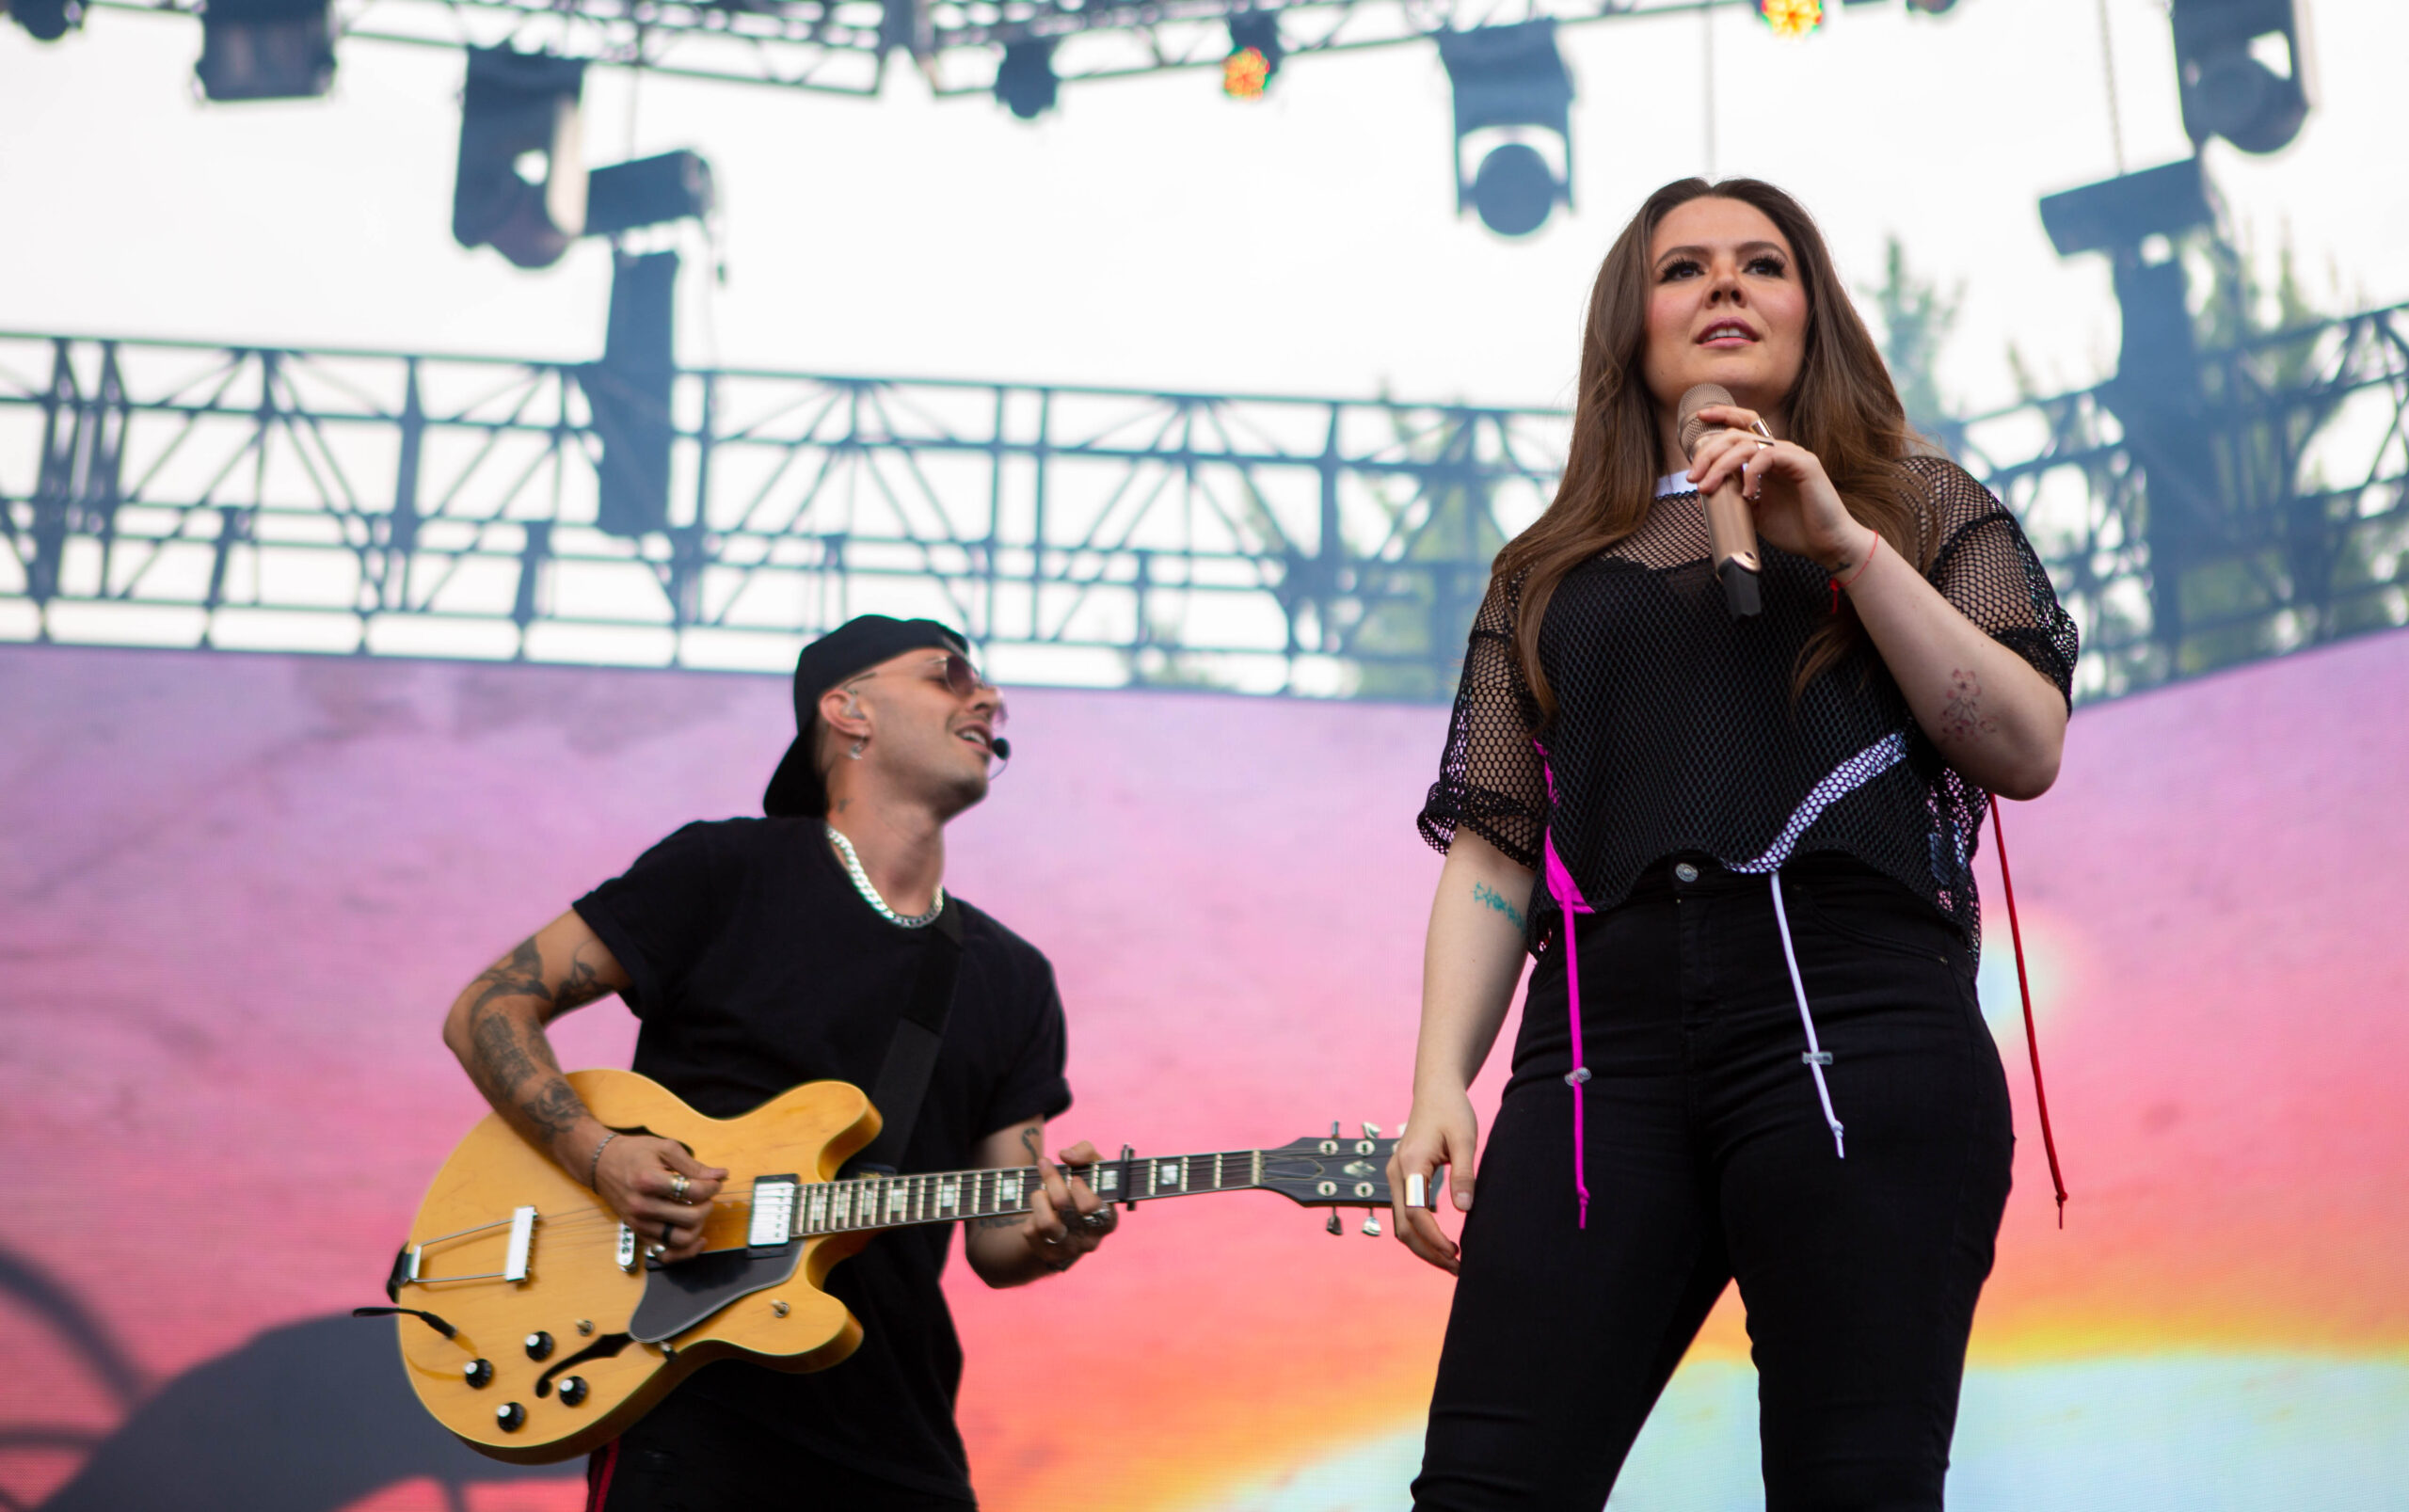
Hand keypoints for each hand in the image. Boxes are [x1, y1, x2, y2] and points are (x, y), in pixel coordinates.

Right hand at [590, 1131, 727, 1264]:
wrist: (602, 1165)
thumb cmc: (634, 1153)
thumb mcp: (665, 1148)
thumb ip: (694, 1165)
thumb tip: (720, 1176)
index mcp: (648, 1181)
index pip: (693, 1192)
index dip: (712, 1186)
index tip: (715, 1181)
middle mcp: (642, 1206)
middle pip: (691, 1218)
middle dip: (707, 1205)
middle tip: (707, 1195)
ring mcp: (640, 1223)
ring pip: (681, 1239)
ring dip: (699, 1226)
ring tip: (698, 1210)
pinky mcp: (639, 1233)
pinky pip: (666, 1253)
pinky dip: (686, 1250)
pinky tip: (697, 1237)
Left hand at [1023, 1139, 1117, 1269]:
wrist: (1068, 1220)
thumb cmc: (1085, 1188)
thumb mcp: (1092, 1168)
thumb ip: (1086, 1153)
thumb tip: (1066, 1155)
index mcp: (1107, 1219)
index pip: (1091, 1205)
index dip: (1078, 1186)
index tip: (1072, 1176)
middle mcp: (1090, 1239)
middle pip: (1064, 1207)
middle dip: (1052, 1181)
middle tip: (1045, 1165)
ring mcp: (1069, 1250)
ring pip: (1045, 1222)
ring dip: (1038, 1198)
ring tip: (1041, 1191)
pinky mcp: (1048, 1255)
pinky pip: (1031, 1231)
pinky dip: (1031, 1215)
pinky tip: (1039, 1210)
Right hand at [1388, 1086, 1478, 1275]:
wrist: (1435, 1092)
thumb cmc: (1452, 1111)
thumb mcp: (1465, 1138)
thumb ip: (1464, 1173)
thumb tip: (1465, 1209)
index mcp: (1411, 1163)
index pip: (1415, 1212)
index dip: (1434, 1237)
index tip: (1456, 1253)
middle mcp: (1396, 1173)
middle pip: (1403, 1227)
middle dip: (1428, 1252)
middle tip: (1458, 1268)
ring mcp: (1395, 1178)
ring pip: (1401, 1225)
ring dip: (1423, 1247)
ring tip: (1453, 1261)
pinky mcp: (1401, 1180)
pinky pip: (1405, 1215)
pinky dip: (1420, 1234)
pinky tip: (1442, 1242)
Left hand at [1684, 403, 1875, 573]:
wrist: (1826, 545)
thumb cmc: (1796, 529)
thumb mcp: (1755, 513)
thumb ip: (1735, 498)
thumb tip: (1705, 492)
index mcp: (1768, 459)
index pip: (1744, 427)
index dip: (1723, 416)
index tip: (1699, 419)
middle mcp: (1779, 452)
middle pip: (1737, 434)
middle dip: (1709, 453)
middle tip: (1694, 477)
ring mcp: (1792, 455)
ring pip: (1747, 445)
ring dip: (1721, 465)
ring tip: (1709, 488)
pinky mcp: (1804, 464)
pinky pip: (1768, 456)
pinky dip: (1750, 473)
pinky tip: (1748, 495)